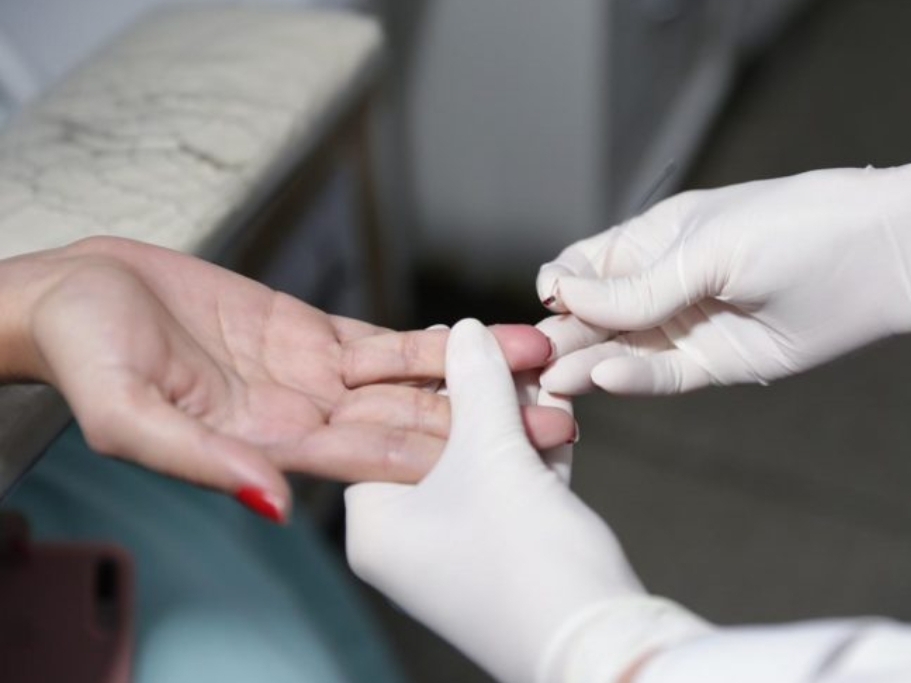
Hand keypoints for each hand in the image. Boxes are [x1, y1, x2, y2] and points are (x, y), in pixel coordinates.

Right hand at [0, 237, 573, 520]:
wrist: (77, 297)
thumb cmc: (89, 358)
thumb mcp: (133, 417)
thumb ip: (207, 461)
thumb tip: (272, 504)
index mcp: (272, 448)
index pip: (377, 460)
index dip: (446, 458)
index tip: (513, 456)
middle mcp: (305, 420)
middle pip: (413, 426)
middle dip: (484, 423)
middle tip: (560, 417)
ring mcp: (314, 376)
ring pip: (412, 381)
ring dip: (476, 376)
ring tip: (544, 365)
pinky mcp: (311, 334)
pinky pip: (386, 342)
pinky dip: (436, 342)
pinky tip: (486, 337)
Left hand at [345, 319, 705, 682]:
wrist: (597, 644)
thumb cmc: (525, 558)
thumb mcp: (494, 455)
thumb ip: (477, 385)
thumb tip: (465, 329)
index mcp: (375, 523)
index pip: (384, 427)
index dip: (424, 377)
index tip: (457, 335)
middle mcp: (408, 541)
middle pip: (438, 440)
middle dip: (482, 393)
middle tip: (512, 347)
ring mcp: (457, 551)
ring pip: (482, 461)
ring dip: (517, 417)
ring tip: (544, 371)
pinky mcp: (504, 556)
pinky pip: (512, 488)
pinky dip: (535, 452)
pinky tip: (561, 413)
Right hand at [536, 126, 910, 394]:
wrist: (880, 260)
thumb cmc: (794, 228)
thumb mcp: (704, 248)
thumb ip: (635, 284)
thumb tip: (559, 293)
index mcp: (653, 239)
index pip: (584, 266)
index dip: (560, 286)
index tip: (548, 303)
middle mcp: (662, 285)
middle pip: (594, 315)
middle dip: (563, 335)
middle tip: (534, 362)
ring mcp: (685, 326)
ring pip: (620, 350)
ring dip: (587, 363)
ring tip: (557, 379)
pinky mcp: (713, 365)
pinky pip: (661, 376)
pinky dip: (632, 379)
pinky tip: (605, 378)